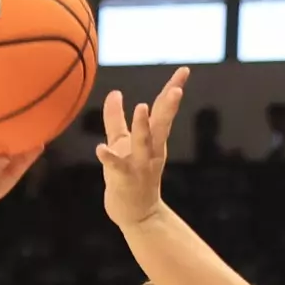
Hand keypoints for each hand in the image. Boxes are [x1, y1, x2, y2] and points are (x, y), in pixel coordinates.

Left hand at [96, 67, 187, 226]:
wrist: (136, 213)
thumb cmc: (129, 175)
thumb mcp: (122, 142)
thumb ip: (116, 118)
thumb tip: (114, 93)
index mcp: (153, 139)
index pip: (164, 110)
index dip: (173, 89)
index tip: (184, 70)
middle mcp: (152, 150)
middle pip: (162, 125)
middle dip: (169, 107)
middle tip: (177, 89)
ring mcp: (140, 165)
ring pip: (143, 143)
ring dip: (143, 127)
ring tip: (141, 107)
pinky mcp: (125, 179)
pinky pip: (117, 167)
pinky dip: (109, 158)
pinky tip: (100, 149)